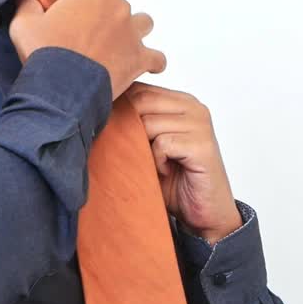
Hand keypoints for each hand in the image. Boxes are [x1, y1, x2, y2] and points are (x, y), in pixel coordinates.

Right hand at [8, 0, 166, 98]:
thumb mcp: (23, 22)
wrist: (60, 88)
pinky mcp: (140, 58)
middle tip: (86, 42)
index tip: (67, 26)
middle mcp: (117, 6)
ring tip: (117, 49)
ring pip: (142, 24)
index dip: (76, 9)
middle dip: (104, 21)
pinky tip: (141, 67)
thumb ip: (29, 4)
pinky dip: (151, 63)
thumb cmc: (43, 53)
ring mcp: (132, 32)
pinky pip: (157, 58)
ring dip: (132, 34)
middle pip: (115, 8)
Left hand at [126, 81, 241, 244]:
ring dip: (143, 148)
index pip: (139, 89)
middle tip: (133, 153)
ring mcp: (200, 124)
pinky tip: (165, 171)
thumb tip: (98, 109)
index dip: (119, 109)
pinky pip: (162, 143)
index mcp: (181, 101)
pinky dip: (157, 161)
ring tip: (154, 165)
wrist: (204, 215)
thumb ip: (135, 124)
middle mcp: (193, 107)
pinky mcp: (202, 144)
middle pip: (142, 101)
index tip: (113, 133)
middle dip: (128, 128)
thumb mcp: (149, 146)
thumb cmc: (175, 181)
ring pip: (149, 123)